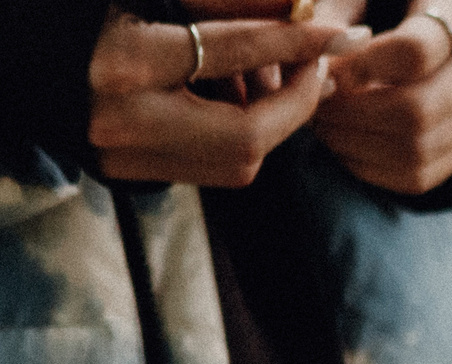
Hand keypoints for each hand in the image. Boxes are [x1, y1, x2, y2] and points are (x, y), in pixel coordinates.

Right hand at [88, 6, 366, 187]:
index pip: (230, 51)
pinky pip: (213, 165)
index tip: (338, 31)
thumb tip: (300, 9)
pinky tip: (241, 102)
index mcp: (123, 63)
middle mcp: (124, 123)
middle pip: (249, 131)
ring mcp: (126, 158)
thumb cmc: (85, 17)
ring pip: (238, 158)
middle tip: (318, 67)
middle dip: (295, 101)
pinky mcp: (130, 175)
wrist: (24, 58)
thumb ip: (226, 4)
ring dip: (273, 120)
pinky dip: (242, 134)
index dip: (293, 41)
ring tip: (280, 80)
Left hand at [315, 0, 451, 195]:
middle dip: (352, 111)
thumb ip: (330, 17)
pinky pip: (417, 175)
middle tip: (313, 97)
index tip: (320, 64)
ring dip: (354, 141)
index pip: (415, 52)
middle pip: (419, 109)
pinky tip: (342, 138)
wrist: (416, 21)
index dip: (360, 67)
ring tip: (321, 117)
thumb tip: (318, 67)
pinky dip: (368, 165)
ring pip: (416, 149)